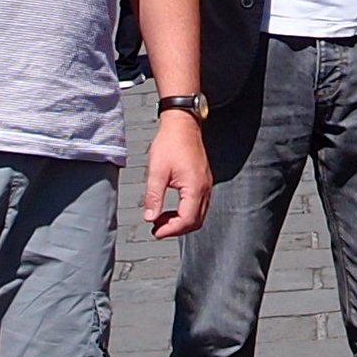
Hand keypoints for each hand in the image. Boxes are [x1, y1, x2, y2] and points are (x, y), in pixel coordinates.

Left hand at [145, 113, 212, 238]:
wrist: (183, 124)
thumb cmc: (170, 143)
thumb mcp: (156, 172)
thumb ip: (153, 197)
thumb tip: (150, 218)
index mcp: (194, 187)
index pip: (187, 220)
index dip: (170, 230)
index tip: (155, 231)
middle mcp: (205, 188)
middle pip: (196, 221)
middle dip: (177, 229)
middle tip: (157, 227)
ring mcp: (206, 184)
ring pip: (199, 214)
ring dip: (181, 221)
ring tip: (161, 219)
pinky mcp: (203, 180)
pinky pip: (199, 204)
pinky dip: (186, 211)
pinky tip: (172, 208)